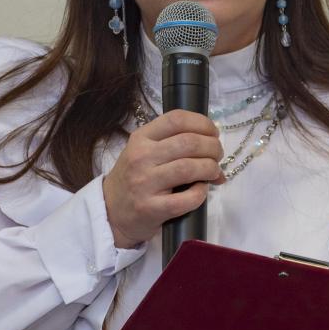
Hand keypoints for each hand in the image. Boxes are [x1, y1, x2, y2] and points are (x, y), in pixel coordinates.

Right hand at [103, 110, 224, 247]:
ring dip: (210, 168)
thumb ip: (174, 144)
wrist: (111, 210)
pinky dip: (201, 193)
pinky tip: (201, 190)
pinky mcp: (151, 208)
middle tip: (217, 155)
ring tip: (213, 172)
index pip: (176, 119)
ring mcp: (144, 183)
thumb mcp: (144, 151)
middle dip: (212, 147)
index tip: (213, 132)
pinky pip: (186, 199)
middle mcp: (141, 157)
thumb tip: (215, 151)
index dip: (202, 123)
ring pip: (189, 168)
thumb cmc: (134, 177)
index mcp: (141, 138)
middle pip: (189, 142)